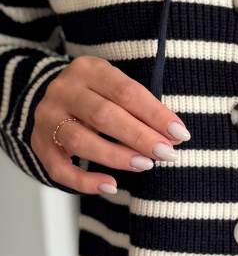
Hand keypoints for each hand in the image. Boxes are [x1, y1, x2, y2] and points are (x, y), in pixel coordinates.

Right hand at [31, 56, 190, 194]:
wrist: (55, 99)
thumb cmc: (99, 96)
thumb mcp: (118, 90)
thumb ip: (142, 109)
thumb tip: (173, 137)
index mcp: (88, 69)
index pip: (126, 91)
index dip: (155, 114)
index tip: (180, 134)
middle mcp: (64, 90)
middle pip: (103, 115)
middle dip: (139, 136)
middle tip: (166, 153)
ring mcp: (48, 117)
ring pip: (80, 140)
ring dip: (116, 156)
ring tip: (144, 165)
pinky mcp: (39, 144)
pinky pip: (60, 169)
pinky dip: (85, 181)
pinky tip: (110, 185)